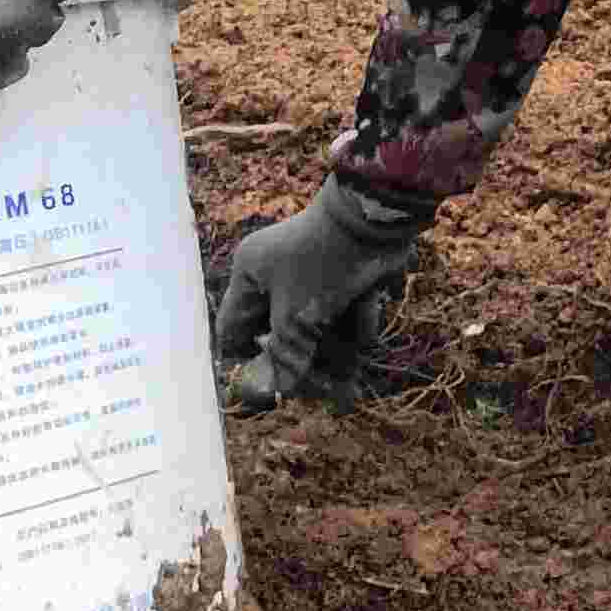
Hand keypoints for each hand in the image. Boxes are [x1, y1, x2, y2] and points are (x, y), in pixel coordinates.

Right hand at [212, 178, 431, 404]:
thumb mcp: (297, 317)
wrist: (376, 218)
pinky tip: (369, 312)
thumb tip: (279, 390)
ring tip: (352, 381)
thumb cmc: (322, 265)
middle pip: (282, 333)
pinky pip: (346, 309)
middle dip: (306, 363)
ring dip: (337, 350)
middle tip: (324, 391)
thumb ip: (285, 355)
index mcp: (251, 275)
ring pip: (318, 325)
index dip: (245, 360)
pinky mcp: (346, 275)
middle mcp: (277, 274)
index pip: (233, 327)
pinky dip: (358, 318)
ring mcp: (313, 274)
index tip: (263, 392)